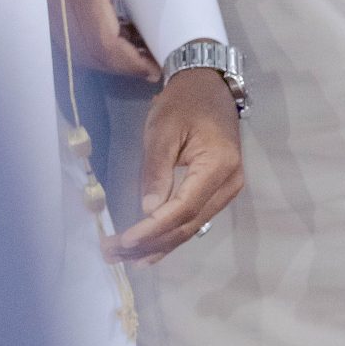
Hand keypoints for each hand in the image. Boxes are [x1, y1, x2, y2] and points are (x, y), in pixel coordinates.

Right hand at [59, 0, 208, 80]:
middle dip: (121, 63)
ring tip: (139, 46)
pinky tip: (117, 26)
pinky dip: (96, 35)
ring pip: (78, 42)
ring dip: (108, 51)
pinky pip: (72, 26)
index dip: (129, 62)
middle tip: (152, 64)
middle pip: (89, 50)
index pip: (103, 41)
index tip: (154, 68)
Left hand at [108, 70, 243, 264]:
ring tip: (126, 259)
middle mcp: (229, 184)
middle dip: (151, 243)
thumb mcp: (162, 130)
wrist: (208, 86)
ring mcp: (227, 190)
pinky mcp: (218, 191)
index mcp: (218, 167)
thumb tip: (148, 211)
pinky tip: (150, 249)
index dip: (153, 229)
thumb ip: (156, 171)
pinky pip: (194, 218)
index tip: (125, 241)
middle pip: (188, 225)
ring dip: (158, 244)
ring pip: (191, 227)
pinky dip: (170, 234)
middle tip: (115, 255)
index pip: (183, 209)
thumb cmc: (183, 103)